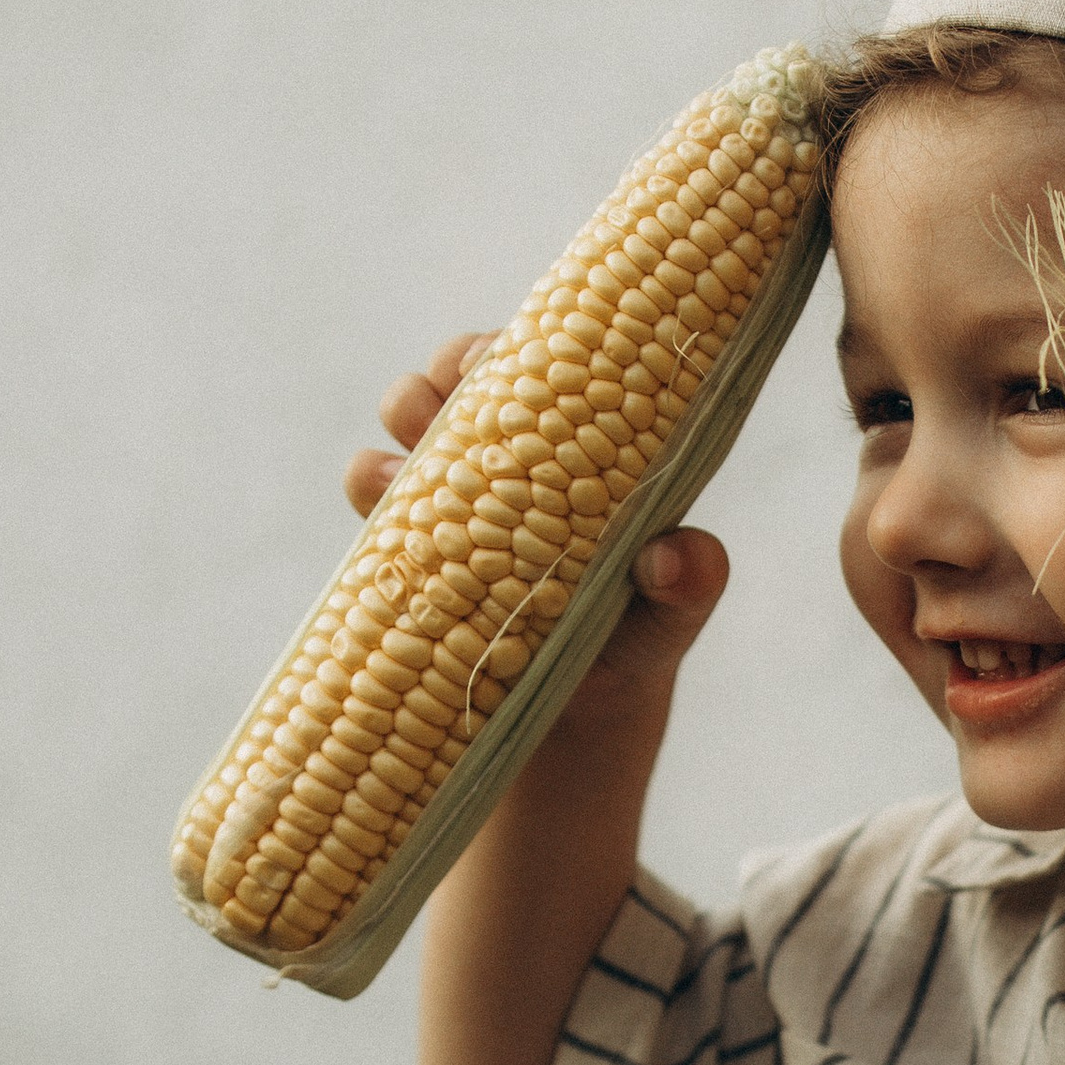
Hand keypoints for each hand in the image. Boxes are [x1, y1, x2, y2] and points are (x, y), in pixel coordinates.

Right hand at [345, 333, 730, 727]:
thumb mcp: (674, 617)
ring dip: (407, 412)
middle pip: (468, 373)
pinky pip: (374, 489)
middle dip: (451, 369)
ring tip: (423, 444)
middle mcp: (510, 452)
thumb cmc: (634, 644)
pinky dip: (373, 482)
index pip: (548, 365)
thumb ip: (691, 584)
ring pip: (410, 415)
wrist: (573, 719)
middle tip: (456, 394)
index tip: (512, 355)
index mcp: (580, 443)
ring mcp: (453, 490)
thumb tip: (670, 559)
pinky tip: (389, 507)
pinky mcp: (406, 538)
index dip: (524, 345)